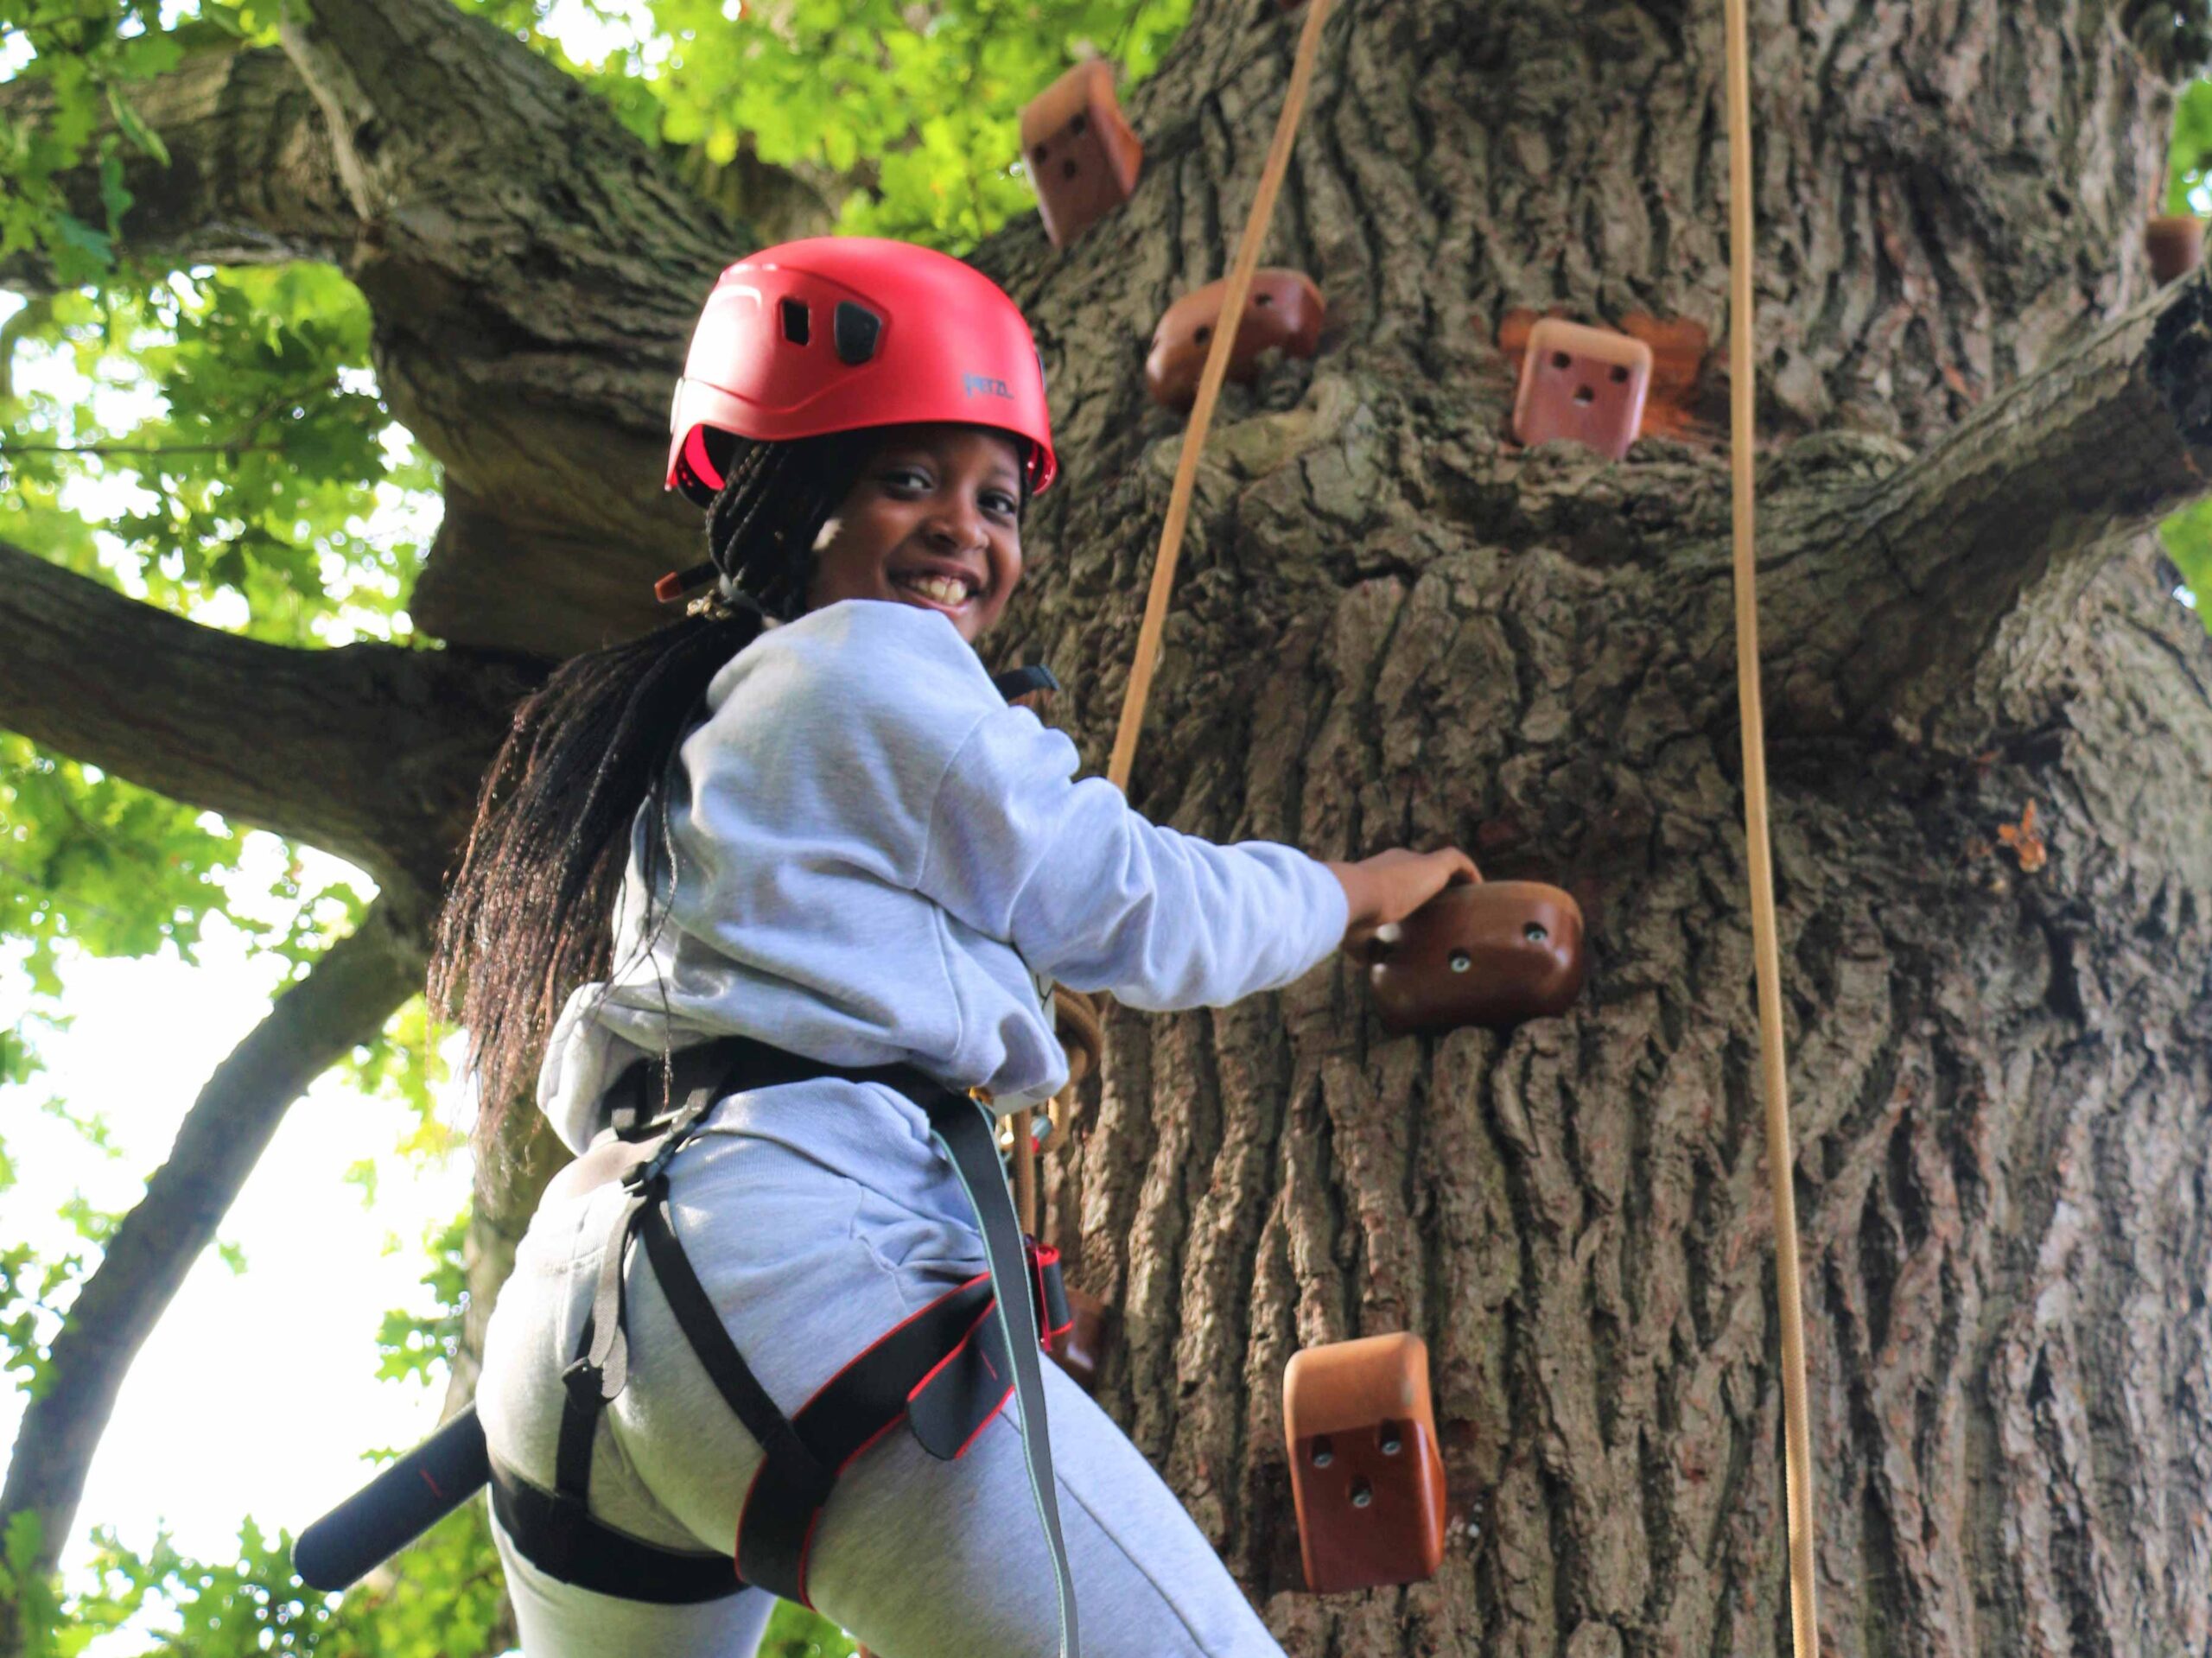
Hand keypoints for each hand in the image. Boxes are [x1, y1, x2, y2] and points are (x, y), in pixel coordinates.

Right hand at [1324, 847, 1480, 957]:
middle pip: (1421, 871)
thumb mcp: (1358, 936)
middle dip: (1433, 887)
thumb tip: (1373, 963)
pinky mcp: (1432, 862)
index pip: (1399, 881)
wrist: (1354, 897)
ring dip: (1454, 878)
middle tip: (1447, 912)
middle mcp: (1396, 862)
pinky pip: (1457, 860)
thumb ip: (1369, 946)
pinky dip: (1469, 871)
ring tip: (1467, 900)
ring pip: (1441, 864)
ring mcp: (1414, 859)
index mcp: (1377, 876)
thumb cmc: (1351, 918)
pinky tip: (1479, 888)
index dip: (1411, 895)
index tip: (1422, 916)